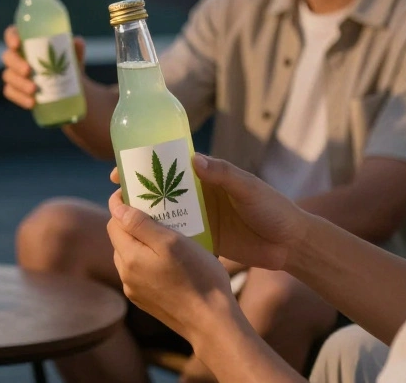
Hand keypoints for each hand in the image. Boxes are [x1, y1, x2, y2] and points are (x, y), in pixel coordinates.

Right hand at [1, 25, 85, 110]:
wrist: (70, 89)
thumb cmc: (68, 65)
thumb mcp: (74, 57)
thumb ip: (76, 48)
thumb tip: (76, 41)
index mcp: (27, 42)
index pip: (11, 34)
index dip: (11, 37)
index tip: (17, 44)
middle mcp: (17, 56)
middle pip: (8, 56)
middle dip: (16, 64)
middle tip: (28, 70)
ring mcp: (14, 74)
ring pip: (8, 76)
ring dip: (19, 83)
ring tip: (34, 90)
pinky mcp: (15, 90)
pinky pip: (11, 93)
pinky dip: (20, 98)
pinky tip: (31, 102)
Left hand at [106, 190, 237, 345]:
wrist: (212, 322)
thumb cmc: (197, 277)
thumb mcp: (171, 242)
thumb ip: (140, 224)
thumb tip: (117, 208)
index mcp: (129, 258)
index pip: (114, 221)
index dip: (122, 203)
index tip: (136, 190)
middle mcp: (126, 275)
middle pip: (121, 238)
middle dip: (134, 221)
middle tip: (157, 208)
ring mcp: (135, 290)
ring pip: (131, 255)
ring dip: (142, 241)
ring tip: (166, 232)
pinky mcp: (146, 301)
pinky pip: (141, 271)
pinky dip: (149, 259)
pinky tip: (170, 257)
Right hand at [111, 154, 309, 271]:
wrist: (291, 244)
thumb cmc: (274, 208)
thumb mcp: (249, 188)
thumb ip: (225, 175)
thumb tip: (195, 159)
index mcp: (208, 176)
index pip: (171, 163)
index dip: (145, 163)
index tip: (121, 168)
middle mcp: (199, 194)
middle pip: (161, 189)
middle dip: (137, 191)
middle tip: (114, 198)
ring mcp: (200, 217)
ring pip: (166, 214)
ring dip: (146, 216)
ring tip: (122, 222)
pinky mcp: (204, 239)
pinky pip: (177, 237)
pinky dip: (162, 239)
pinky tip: (143, 245)